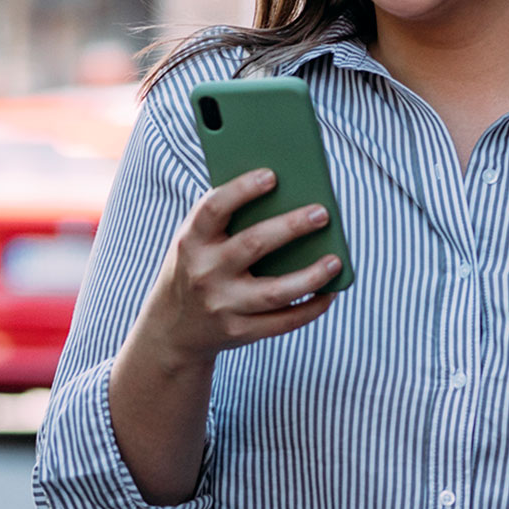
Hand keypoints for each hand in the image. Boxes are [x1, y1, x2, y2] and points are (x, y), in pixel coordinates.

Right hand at [137, 168, 341, 367]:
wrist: (172, 329)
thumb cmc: (197, 268)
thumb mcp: (195, 242)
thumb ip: (227, 220)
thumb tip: (288, 195)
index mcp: (190, 241)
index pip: (213, 209)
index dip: (242, 190)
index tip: (272, 175)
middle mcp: (204, 273)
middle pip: (253, 245)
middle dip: (291, 227)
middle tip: (322, 212)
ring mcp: (221, 306)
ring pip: (275, 292)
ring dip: (311, 276)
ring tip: (336, 260)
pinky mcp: (239, 333)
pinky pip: (283, 322)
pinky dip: (311, 308)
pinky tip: (330, 292)